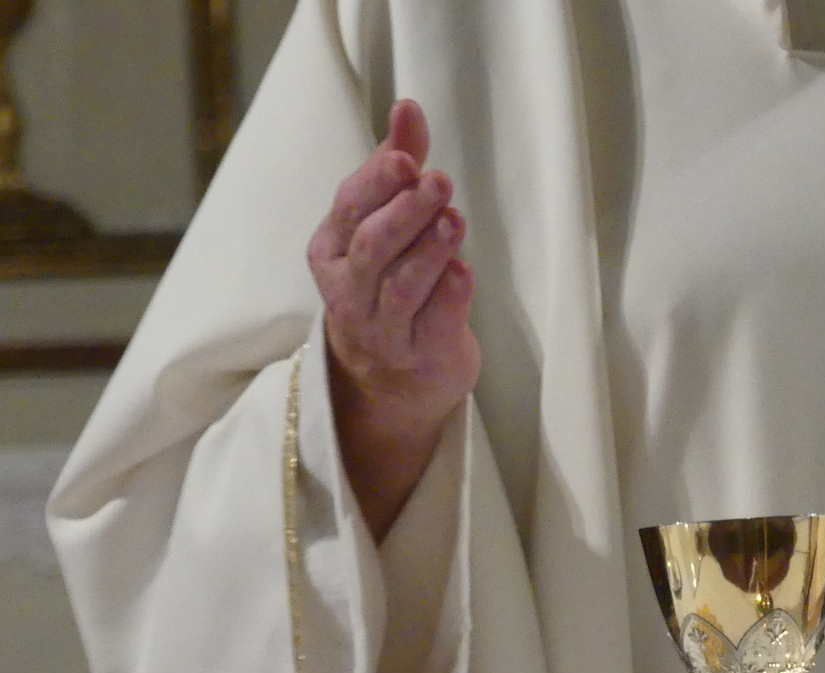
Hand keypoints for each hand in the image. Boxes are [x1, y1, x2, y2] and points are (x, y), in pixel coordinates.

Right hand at [308, 99, 478, 537]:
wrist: (390, 385)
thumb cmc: (388, 287)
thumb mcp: (385, 224)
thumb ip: (398, 167)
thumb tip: (408, 107)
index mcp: (332, 251)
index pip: (350, 208)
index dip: (376, 182)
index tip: (405, 156)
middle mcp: (349, 291)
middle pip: (373, 246)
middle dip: (405, 211)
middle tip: (438, 182)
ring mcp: (382, 329)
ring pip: (401, 286)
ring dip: (429, 252)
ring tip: (455, 221)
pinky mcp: (422, 357)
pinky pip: (434, 325)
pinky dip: (449, 298)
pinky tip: (464, 272)